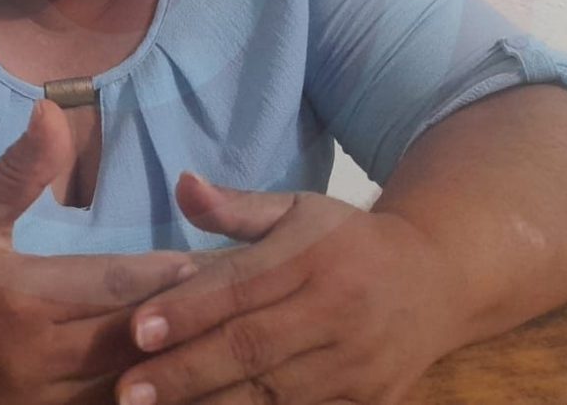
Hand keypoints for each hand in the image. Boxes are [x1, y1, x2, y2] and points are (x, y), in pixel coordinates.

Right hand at [0, 100, 198, 404]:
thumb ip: (19, 170)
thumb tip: (54, 108)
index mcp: (23, 296)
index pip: (119, 287)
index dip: (169, 276)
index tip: (212, 263)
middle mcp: (33, 358)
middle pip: (131, 343)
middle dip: (178, 325)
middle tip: (230, 305)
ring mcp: (27, 404)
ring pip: (118, 392)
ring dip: (160, 373)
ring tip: (207, 351)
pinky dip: (120, 401)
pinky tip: (155, 388)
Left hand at [114, 175, 468, 404]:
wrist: (438, 279)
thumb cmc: (348, 242)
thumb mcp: (297, 210)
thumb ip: (235, 206)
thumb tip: (182, 184)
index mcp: (315, 256)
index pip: (240, 286)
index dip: (186, 311)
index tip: (135, 330)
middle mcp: (339, 311)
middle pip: (252, 348)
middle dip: (185, 372)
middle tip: (128, 391)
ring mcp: (358, 364)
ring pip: (274, 395)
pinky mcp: (370, 402)